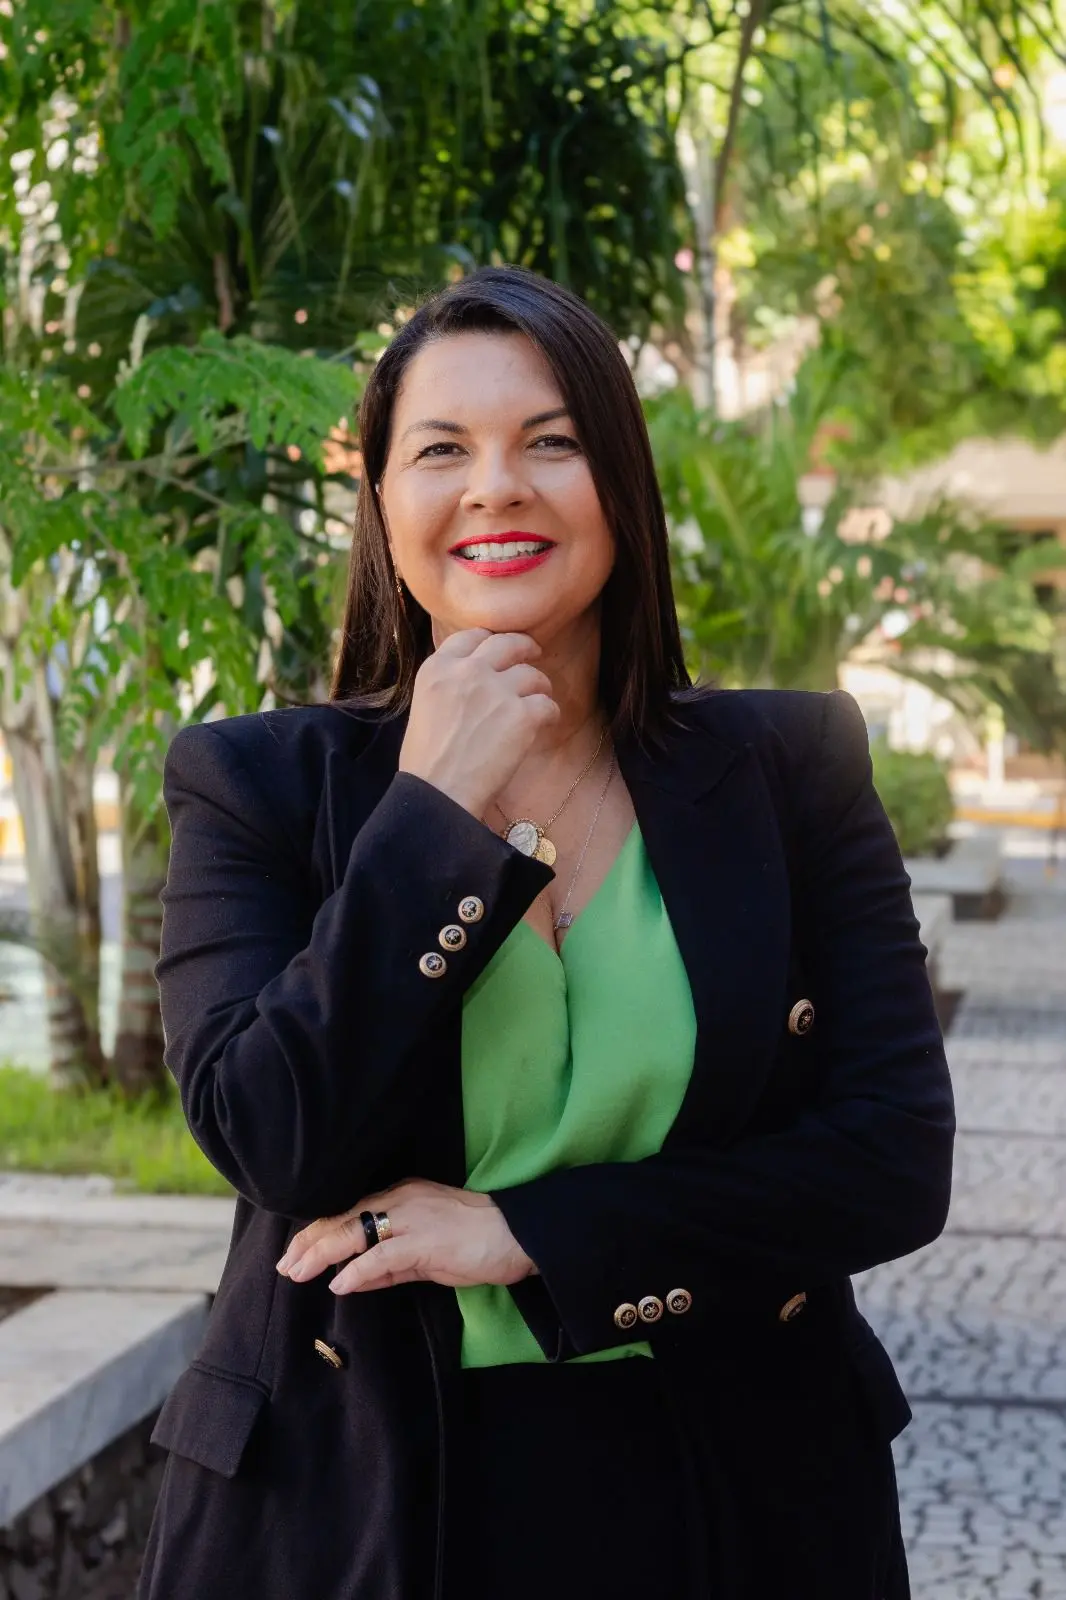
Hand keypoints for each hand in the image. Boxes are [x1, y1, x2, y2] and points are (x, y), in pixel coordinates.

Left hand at [275, 1178, 537, 1295]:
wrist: (517, 1234)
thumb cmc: (475, 1240)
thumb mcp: (424, 1253)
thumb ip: (389, 1264)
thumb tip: (351, 1278)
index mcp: (401, 1196)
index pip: (348, 1210)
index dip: (317, 1232)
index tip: (294, 1253)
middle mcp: (401, 1200)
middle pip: (342, 1217)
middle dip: (309, 1242)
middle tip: (284, 1265)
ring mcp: (412, 1218)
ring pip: (354, 1231)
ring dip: (321, 1254)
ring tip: (297, 1273)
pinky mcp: (426, 1240)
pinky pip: (382, 1254)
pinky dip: (356, 1270)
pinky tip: (338, 1283)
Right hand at [398, 630, 559, 817]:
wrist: (439, 794)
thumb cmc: (425, 763)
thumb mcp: (422, 709)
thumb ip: (446, 687)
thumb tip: (467, 687)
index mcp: (438, 669)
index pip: (471, 636)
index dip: (489, 640)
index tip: (499, 648)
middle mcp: (468, 672)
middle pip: (507, 644)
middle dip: (524, 647)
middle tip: (533, 654)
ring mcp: (497, 691)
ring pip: (532, 674)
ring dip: (539, 686)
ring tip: (539, 699)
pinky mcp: (522, 716)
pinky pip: (547, 705)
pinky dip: (550, 714)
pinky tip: (546, 724)